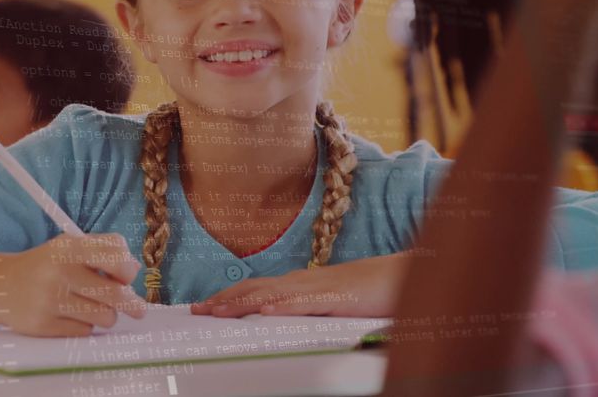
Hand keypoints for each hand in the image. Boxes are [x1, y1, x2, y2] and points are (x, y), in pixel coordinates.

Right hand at [0, 233, 146, 336]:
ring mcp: (50, 299)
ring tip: (91, 307)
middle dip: (133, 304)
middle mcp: (59, 271)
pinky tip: (69, 316)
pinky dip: (84, 326)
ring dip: (105, 315)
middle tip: (138, 310)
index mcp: (69, 247)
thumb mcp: (69, 247)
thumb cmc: (47, 266)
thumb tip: (135, 271)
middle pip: (116, 293)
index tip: (126, 276)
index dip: (128, 268)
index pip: (115, 254)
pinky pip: (85, 331)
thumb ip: (103, 252)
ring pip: (104, 316)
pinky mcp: (43, 325)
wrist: (1, 286)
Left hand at [190, 253, 409, 317]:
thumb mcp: (325, 304)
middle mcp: (301, 281)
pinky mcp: (336, 296)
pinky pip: (305, 301)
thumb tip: (274, 319)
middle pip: (254, 289)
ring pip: (272, 294)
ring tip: (218, 311)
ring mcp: (317, 287)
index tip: (203, 307)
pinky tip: (265, 311)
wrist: (401, 277)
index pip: (255, 289)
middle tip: (196, 310)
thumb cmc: (364, 293)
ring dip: (243, 303)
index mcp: (297, 284)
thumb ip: (301, 310)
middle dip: (224, 299)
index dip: (227, 297)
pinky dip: (283, 305)